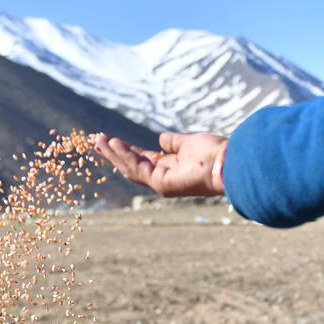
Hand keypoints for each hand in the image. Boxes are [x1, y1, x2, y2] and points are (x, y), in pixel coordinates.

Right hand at [93, 132, 226, 196]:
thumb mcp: (189, 143)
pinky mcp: (162, 184)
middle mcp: (164, 177)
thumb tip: (160, 138)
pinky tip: (114, 144)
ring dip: (114, 153)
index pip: (142, 159)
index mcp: (170, 167)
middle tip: (95, 141)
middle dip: (114, 153)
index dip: (126, 150)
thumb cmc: (215, 153)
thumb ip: (173, 142)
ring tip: (98, 140)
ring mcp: (162, 183)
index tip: (110, 140)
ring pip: (131, 168)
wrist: (228, 163)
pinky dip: (125, 156)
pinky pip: (138, 169)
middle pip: (132, 165)